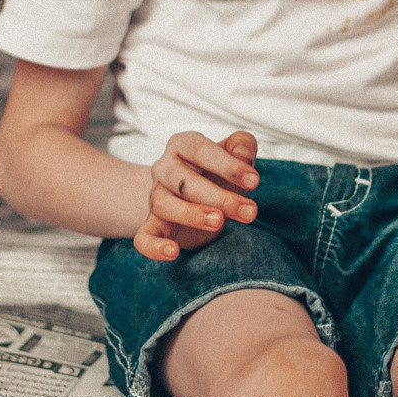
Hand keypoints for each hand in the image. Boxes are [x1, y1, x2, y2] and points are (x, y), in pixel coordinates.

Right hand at [134, 131, 258, 261]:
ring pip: (164, 205)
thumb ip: (243, 145)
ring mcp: (155, 197)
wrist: (197, 196)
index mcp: (183, 144)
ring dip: (192, 215)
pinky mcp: (152, 225)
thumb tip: (243, 154)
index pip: (201, 150)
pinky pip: (143, 237)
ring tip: (219, 222)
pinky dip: (154, 246)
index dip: (229, 166)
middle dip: (219, 197)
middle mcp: (164, 168)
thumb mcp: (235, 154)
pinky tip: (172, 252)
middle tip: (249, 211)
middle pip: (184, 181)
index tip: (254, 181)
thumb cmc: (219, 172)